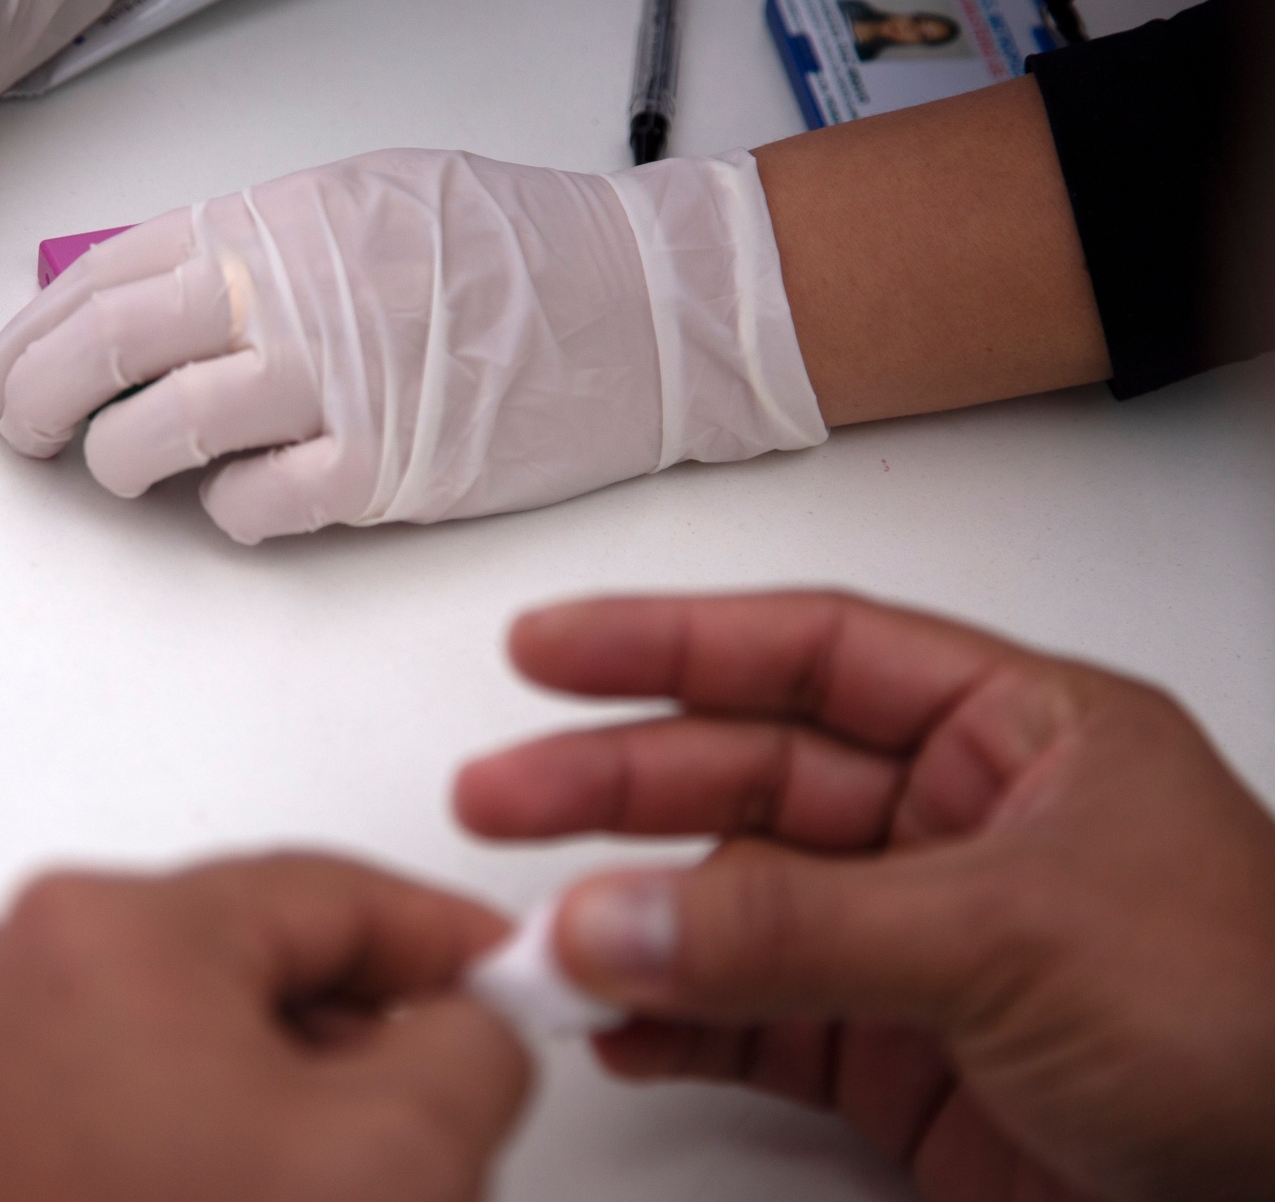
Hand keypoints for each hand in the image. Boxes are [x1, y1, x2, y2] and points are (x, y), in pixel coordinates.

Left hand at [0, 148, 826, 543]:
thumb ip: (249, 248)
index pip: (101, 278)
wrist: (645, 303)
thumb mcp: (360, 200)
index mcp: (274, 220)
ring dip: (119, 466)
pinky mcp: (384, 469)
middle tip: (25, 439)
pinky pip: (252, 510)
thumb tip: (135, 306)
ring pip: (156, 437)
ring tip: (127, 471)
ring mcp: (334, 382)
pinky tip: (241, 502)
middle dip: (34, 406)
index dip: (24, 336)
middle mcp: (289, 291)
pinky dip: (225, 514)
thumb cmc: (510, 251)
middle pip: (103, 353)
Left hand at [0, 854, 528, 1201]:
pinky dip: (155, 1144)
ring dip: (249, 1101)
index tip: (493, 974)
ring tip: (303, 1192)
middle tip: (422, 1111)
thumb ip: (469, 1043)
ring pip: (151, 1043)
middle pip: (229, 970)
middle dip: (339, 1039)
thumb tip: (461, 1022)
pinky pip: (71, 1106)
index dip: (435, 942)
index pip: (320, 895)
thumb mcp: (400, 1159)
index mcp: (100, 931)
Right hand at [455, 592, 1274, 1200]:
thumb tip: (612, 915)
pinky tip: (620, 1026)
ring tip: (544, 942)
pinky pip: (750, 1023)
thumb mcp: (1012, 938)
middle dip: (616, 784)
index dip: (673, 640)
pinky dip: (673, 1027)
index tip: (551, 648)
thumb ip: (794, 930)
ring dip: (633, 925)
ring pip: (733, 908)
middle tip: (501, 798)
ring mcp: (919, 944)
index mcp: (1014, 736)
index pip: (813, 654)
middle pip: (746, 775)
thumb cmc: (1263, 1025)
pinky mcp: (897, 1058)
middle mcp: (954, 826)